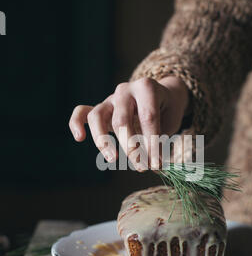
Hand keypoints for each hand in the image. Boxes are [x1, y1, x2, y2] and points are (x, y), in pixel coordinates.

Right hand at [69, 76, 189, 170]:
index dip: (152, 143)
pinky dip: (76, 123)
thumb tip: (154, 166)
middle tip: (142, 167)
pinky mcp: (99, 108)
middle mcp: (125, 90)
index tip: (157, 164)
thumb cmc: (166, 111)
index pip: (148, 117)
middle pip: (121, 119)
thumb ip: (161, 141)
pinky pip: (82, 112)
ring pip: (97, 116)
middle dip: (132, 148)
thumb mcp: (170, 122)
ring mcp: (110, 99)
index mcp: (147, 88)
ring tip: (113, 159)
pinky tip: (79, 137)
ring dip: (103, 140)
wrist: (161, 96)